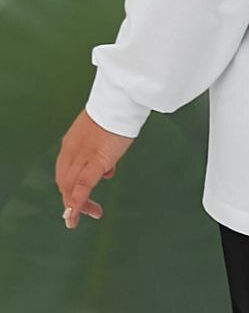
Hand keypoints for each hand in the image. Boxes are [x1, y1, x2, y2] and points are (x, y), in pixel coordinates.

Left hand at [55, 109, 135, 229]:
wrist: (120, 99)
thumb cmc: (115, 113)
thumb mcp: (102, 136)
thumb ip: (100, 153)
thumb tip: (106, 170)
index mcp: (70, 144)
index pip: (63, 173)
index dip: (69, 189)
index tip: (77, 200)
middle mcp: (71, 151)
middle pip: (64, 183)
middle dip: (72, 201)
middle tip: (87, 211)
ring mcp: (81, 156)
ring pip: (70, 187)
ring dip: (77, 206)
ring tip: (92, 213)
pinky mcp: (96, 160)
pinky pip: (83, 185)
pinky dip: (78, 201)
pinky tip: (77, 213)